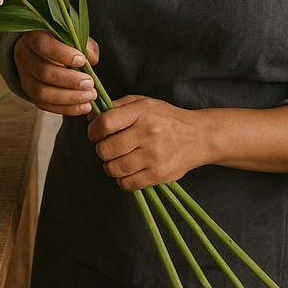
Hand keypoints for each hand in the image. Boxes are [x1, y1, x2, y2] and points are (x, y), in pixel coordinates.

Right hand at [13, 31, 98, 115]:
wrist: (40, 51)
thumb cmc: (59, 41)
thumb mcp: (71, 35)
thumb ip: (84, 44)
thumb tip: (92, 59)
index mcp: (33, 36)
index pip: (42, 45)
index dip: (61, 54)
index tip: (82, 60)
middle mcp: (24, 57)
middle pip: (42, 72)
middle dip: (69, 80)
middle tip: (89, 84)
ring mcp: (24, 77)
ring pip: (41, 92)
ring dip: (68, 97)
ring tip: (88, 97)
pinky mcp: (29, 92)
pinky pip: (44, 104)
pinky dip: (65, 108)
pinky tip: (82, 107)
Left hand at [86, 95, 203, 190]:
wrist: (198, 136)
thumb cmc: (165, 118)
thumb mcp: (143, 103)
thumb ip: (116, 107)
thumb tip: (89, 118)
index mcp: (142, 111)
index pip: (105, 123)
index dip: (93, 131)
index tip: (96, 134)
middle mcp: (148, 132)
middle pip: (105, 149)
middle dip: (102, 150)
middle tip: (110, 147)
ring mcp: (154, 155)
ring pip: (113, 169)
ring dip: (111, 165)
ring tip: (120, 158)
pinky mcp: (159, 174)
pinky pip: (126, 184)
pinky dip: (122, 179)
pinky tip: (130, 169)